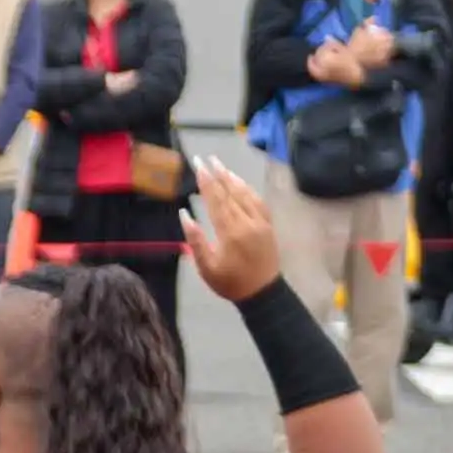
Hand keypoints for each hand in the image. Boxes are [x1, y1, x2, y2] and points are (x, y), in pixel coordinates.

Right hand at [182, 150, 280, 297]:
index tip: (198, 166)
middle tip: (207, 159)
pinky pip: (258, 201)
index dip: (206, 181)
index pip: (216, 200)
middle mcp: (246, 221)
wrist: (263, 293)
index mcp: (230, 232)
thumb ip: (195, 240)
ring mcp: (260, 221)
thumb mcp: (207, 267)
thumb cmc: (231, 283)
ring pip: (245, 193)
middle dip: (217, 174)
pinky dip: (247, 189)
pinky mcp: (268, 224)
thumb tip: (185, 214)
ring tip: (221, 166)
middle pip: (230, 192)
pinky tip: (240, 183)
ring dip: (232, 178)